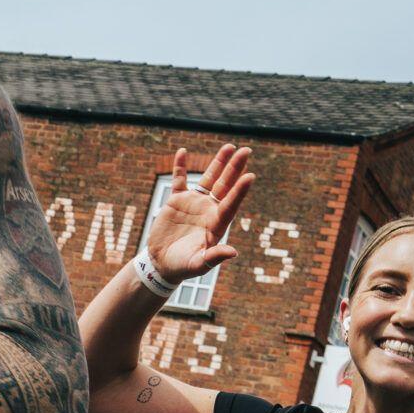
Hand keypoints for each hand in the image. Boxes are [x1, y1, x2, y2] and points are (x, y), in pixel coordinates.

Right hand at [142, 145, 254, 280]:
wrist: (163, 262)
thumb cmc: (182, 266)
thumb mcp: (198, 265)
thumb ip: (214, 257)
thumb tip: (233, 252)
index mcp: (216, 224)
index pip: (230, 204)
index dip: (240, 191)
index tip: (250, 176)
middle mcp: (208, 210)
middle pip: (225, 185)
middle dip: (235, 168)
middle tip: (246, 150)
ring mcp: (194, 203)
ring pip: (208, 178)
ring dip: (218, 163)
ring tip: (229, 146)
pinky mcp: (177, 200)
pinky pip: (179, 180)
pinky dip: (180, 166)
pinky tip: (182, 151)